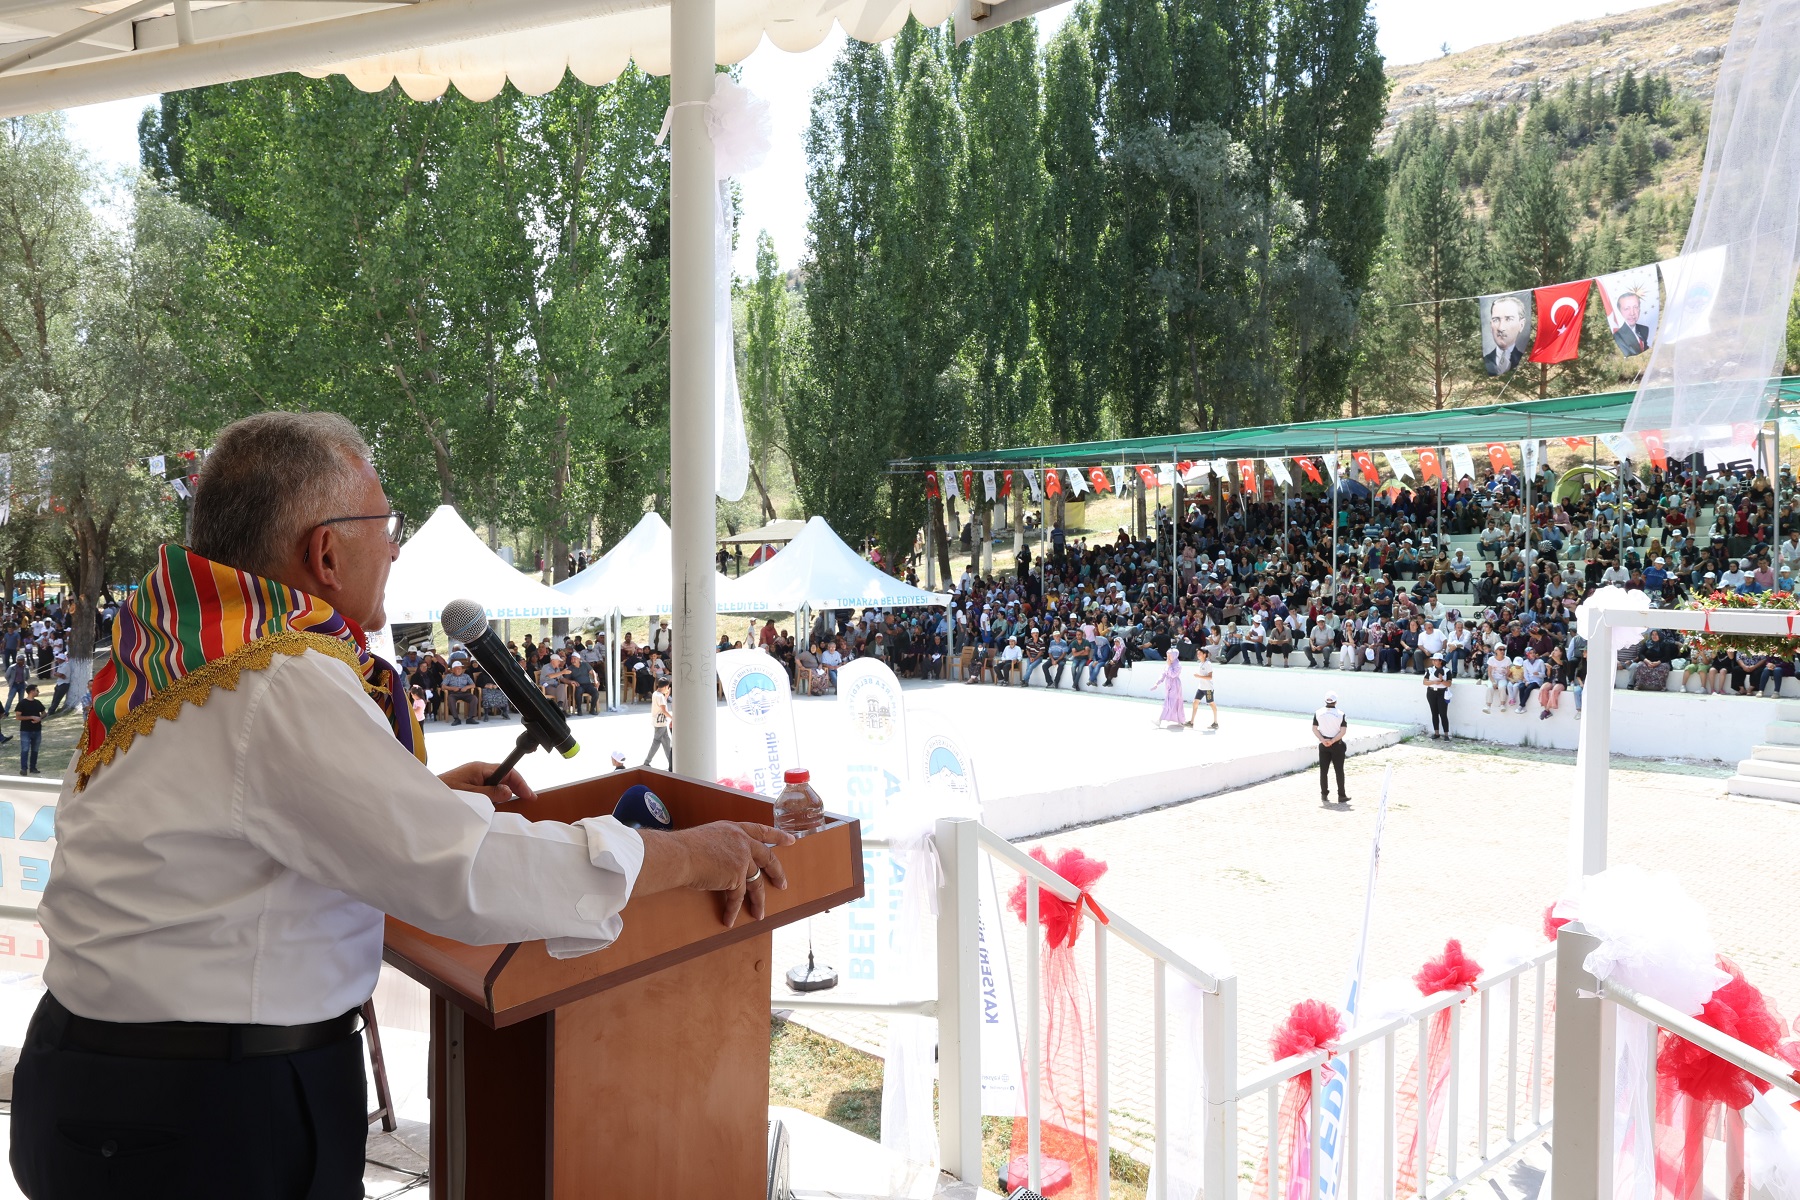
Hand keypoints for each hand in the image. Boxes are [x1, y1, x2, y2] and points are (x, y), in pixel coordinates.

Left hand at [437, 761, 538, 804]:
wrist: (423, 797)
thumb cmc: (443, 792)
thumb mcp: (469, 795)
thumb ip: (490, 793)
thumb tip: (508, 791)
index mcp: (479, 769)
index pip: (507, 771)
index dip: (520, 783)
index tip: (529, 795)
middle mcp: (478, 771)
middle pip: (504, 777)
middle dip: (515, 788)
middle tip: (526, 800)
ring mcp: (473, 778)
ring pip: (496, 784)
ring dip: (503, 794)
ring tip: (510, 805)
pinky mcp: (469, 785)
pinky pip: (487, 789)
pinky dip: (493, 797)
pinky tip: (494, 805)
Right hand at [638, 821, 796, 926]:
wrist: (680, 855)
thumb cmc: (684, 847)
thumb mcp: (708, 837)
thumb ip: (721, 845)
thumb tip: (721, 860)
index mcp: (735, 829)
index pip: (761, 830)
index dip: (778, 836)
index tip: (791, 841)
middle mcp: (742, 842)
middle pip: (767, 857)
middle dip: (777, 872)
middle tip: (783, 884)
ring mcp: (742, 859)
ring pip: (756, 883)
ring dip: (758, 901)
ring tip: (760, 914)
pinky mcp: (736, 877)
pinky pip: (738, 897)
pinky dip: (733, 910)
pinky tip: (730, 920)